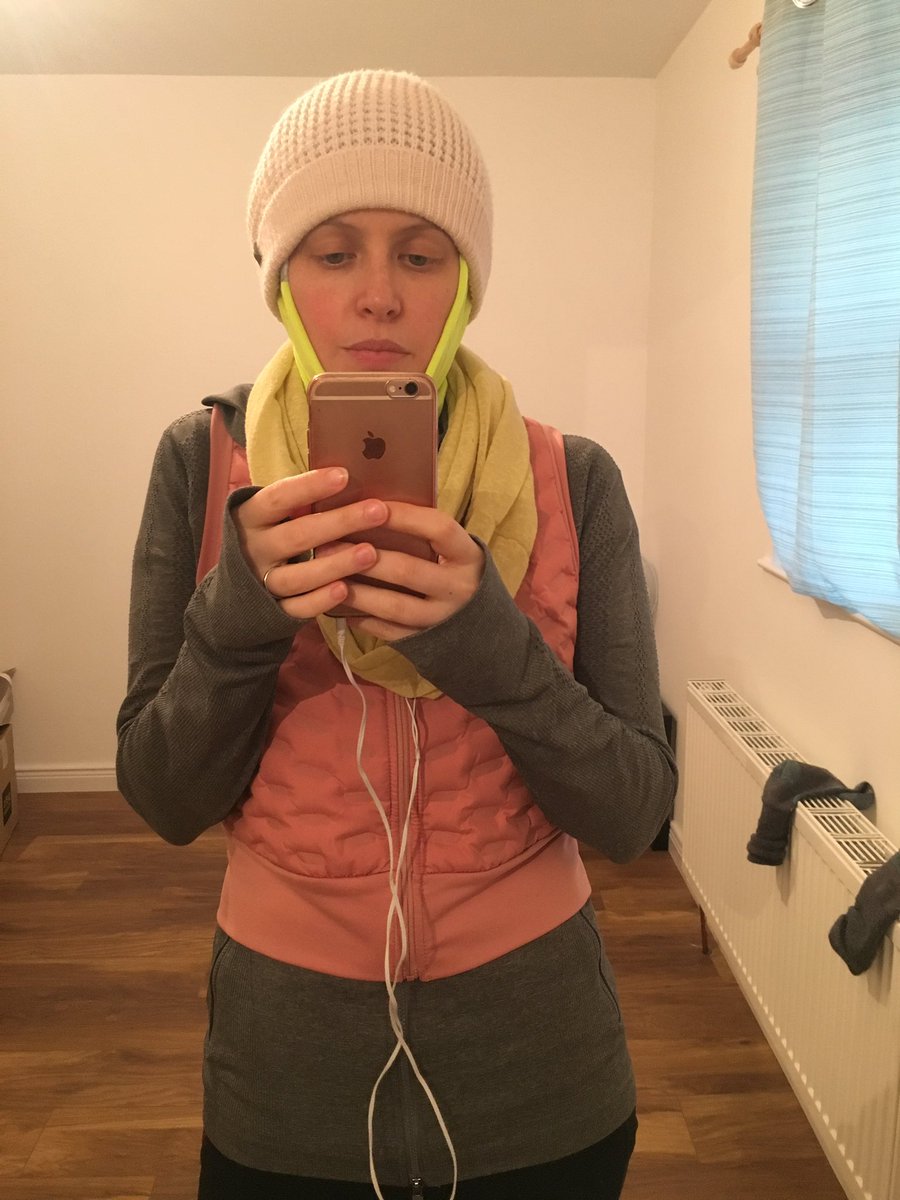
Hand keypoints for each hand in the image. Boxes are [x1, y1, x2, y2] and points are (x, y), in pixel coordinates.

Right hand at [232, 469, 389, 620]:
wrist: (237, 589)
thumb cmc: (271, 536)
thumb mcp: (275, 516)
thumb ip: (302, 502)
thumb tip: (352, 476)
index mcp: (252, 517)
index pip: (279, 497)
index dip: (309, 487)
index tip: (344, 475)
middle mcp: (254, 549)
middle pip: (297, 535)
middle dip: (339, 522)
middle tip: (378, 511)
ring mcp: (262, 582)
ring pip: (297, 575)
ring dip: (335, 564)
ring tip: (370, 553)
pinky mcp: (273, 610)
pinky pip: (297, 608)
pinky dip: (320, 600)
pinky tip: (345, 589)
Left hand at [343, 502, 484, 640]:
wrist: (488, 633)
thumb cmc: (458, 575)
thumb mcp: (456, 553)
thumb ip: (427, 536)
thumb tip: (373, 509)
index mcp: (469, 556)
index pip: (439, 529)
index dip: (406, 516)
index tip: (372, 506)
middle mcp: (459, 588)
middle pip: (408, 570)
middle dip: (365, 557)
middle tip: (329, 546)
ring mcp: (443, 619)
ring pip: (394, 605)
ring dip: (358, 591)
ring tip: (329, 578)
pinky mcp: (427, 643)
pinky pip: (390, 632)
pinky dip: (364, 620)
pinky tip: (341, 608)